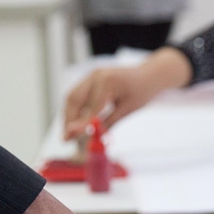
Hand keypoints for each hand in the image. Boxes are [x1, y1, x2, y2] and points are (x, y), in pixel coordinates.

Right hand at [64, 47, 191, 136]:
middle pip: (74, 99)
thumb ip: (108, 122)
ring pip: (72, 97)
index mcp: (107, 82)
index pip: (91, 107)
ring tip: (69, 134)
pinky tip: (76, 122)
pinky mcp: (90, 79)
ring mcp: (91, 75)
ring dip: (69, 115)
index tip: (71, 138)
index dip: (80, 124)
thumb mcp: (127, 110)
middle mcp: (95, 75)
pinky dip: (74, 109)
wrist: (148, 75)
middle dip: (69, 120)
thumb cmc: (141, 92)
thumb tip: (93, 137)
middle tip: (66, 139)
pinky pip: (77, 94)